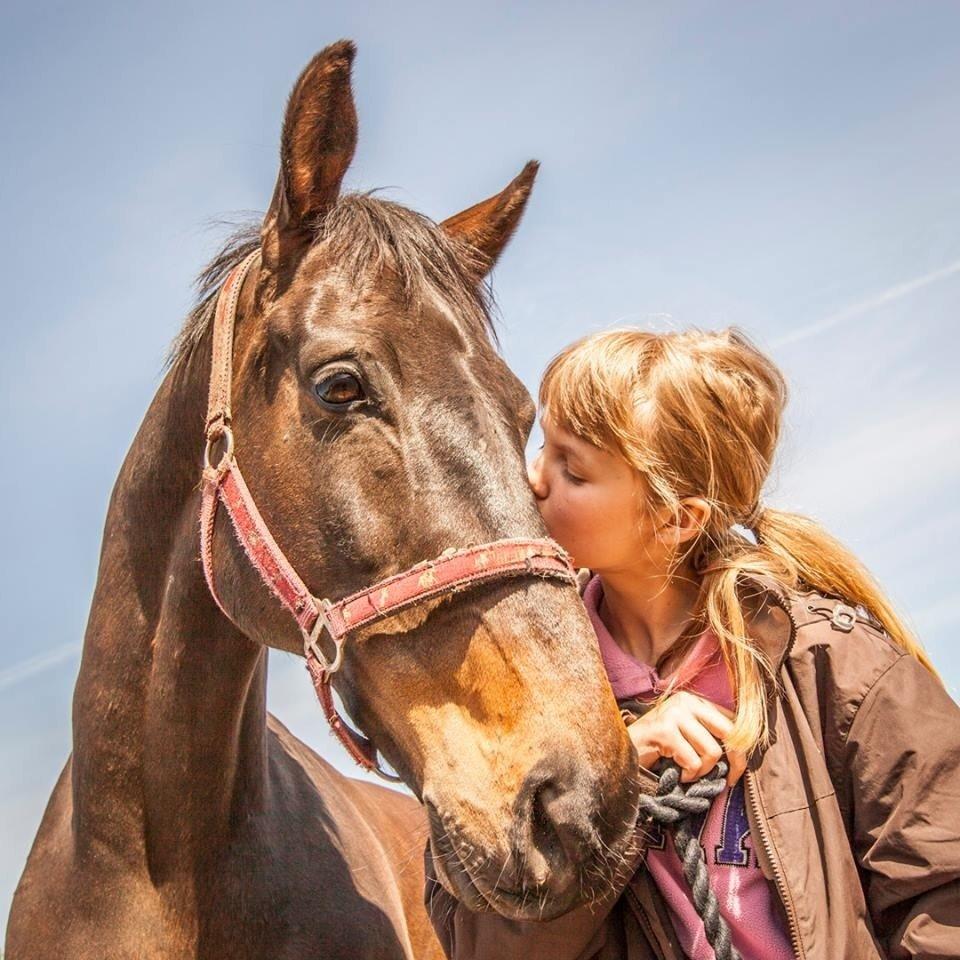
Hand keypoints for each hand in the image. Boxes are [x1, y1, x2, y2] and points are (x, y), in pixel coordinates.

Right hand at [627, 690, 746, 786]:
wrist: (622, 749)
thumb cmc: (658, 747)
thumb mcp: (687, 734)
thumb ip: (709, 734)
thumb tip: (741, 754)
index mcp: (695, 700)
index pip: (733, 720)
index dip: (742, 748)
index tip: (735, 770)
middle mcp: (686, 701)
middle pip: (730, 732)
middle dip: (735, 760)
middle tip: (728, 780)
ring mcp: (674, 714)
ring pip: (711, 750)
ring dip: (702, 770)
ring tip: (687, 771)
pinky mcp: (664, 730)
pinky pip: (693, 761)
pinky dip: (688, 774)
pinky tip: (677, 773)